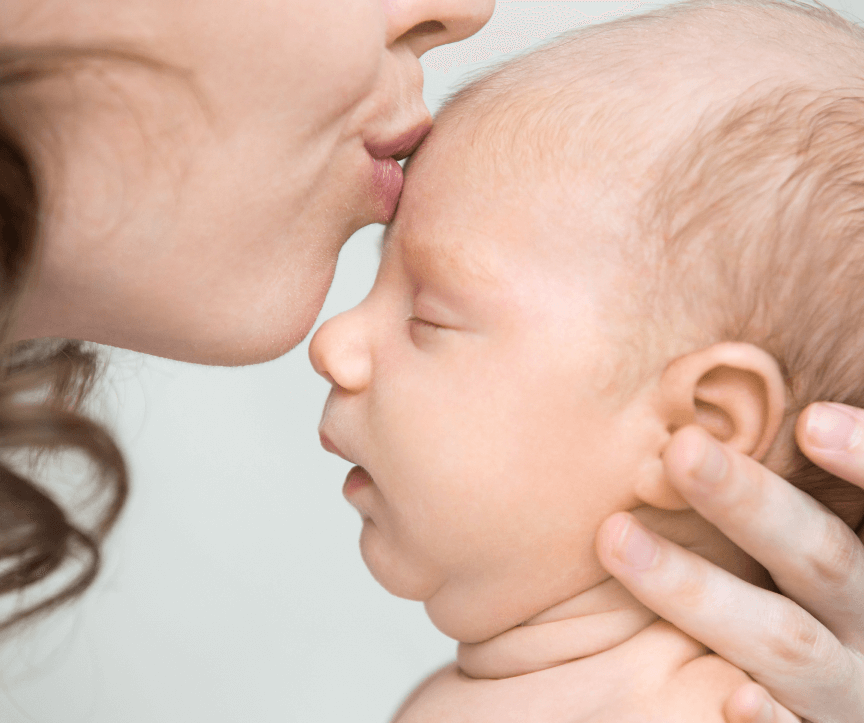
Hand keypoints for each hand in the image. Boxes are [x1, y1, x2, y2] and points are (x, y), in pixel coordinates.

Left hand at [596, 402, 863, 722]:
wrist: (815, 691)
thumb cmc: (806, 601)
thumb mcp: (807, 548)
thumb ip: (774, 502)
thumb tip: (751, 412)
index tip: (809, 421)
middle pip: (823, 557)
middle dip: (751, 503)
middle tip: (681, 450)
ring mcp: (846, 689)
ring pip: (786, 641)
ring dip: (699, 590)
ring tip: (615, 538)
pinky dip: (770, 720)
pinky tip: (737, 699)